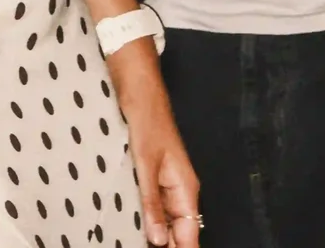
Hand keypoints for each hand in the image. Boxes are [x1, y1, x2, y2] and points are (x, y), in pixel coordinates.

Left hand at [108, 48, 199, 246]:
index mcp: (186, 188)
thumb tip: (157, 240)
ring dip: (155, 233)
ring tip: (134, 241)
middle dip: (166, 244)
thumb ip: (152, 202)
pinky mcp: (155, 177)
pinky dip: (148, 217)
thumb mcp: (146, 164)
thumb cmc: (147, 122)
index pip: (190, 235)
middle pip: (179, 231)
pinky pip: (155, 206)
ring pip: (166, 220)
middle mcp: (180, 190)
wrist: (140, 92)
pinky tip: (134, 225)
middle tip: (139, 247)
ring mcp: (167, 184)